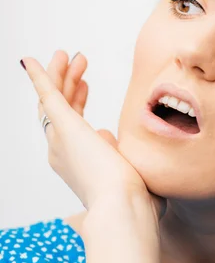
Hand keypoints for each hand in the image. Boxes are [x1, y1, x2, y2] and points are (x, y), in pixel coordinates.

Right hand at [21, 51, 166, 223]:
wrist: (125, 208)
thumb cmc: (134, 201)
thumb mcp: (128, 172)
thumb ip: (118, 155)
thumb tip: (110, 138)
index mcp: (77, 162)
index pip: (72, 123)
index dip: (77, 99)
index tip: (86, 82)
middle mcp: (62, 152)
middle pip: (59, 108)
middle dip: (67, 82)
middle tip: (78, 61)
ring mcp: (61, 140)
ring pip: (53, 99)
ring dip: (59, 74)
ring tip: (70, 54)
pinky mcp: (65, 128)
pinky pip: (46, 96)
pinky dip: (38, 77)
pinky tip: (31, 60)